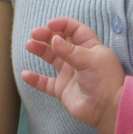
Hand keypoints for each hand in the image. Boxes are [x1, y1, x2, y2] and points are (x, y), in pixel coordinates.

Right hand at [22, 19, 123, 133]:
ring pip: (51, 58)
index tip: (50, 25)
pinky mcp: (62, 89)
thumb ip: (69, 50)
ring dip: (40, 50)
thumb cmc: (104, 80)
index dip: (62, 25)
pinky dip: (35, 79)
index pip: (75, 30)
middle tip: (35, 34)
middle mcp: (78, 58)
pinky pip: (45, 83)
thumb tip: (53, 39)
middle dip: (47, 35)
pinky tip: (25, 74)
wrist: (107, 109)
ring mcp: (70, 73)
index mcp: (89, 48)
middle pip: (60, 41)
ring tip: (30, 45)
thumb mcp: (89, 60)